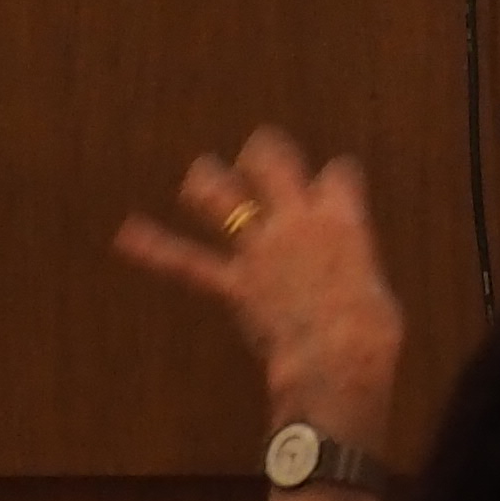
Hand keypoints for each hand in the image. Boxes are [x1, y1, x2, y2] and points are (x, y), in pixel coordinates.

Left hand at [113, 128, 402, 439]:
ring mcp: (262, 249)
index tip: (334, 183)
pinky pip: (190, 263)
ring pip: (227, 200)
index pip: (338, 172)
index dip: (335, 178)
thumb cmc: (369, 327)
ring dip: (211, 183)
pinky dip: (156, 248)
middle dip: (264, 153)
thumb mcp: (372, 287)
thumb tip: (343, 287)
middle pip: (275, 165)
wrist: (337, 353)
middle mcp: (299, 220)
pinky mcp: (235, 282)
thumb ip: (350, 272)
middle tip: (258, 147)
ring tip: (199, 172)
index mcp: (343, 216)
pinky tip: (127, 234)